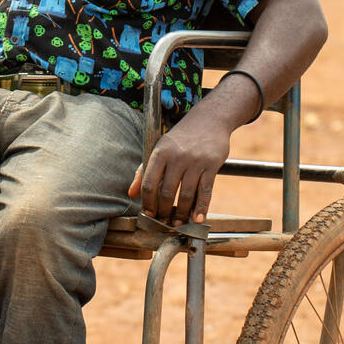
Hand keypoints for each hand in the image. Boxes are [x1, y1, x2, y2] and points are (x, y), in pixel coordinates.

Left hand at [128, 110, 232, 226]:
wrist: (209, 119)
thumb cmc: (181, 138)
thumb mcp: (160, 148)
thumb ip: (144, 171)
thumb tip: (131, 194)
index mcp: (160, 152)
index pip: (149, 183)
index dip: (148, 203)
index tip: (149, 214)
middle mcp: (176, 157)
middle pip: (167, 192)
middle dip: (164, 212)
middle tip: (164, 223)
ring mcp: (195, 161)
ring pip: (186, 195)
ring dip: (182, 214)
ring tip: (179, 223)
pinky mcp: (211, 165)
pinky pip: (205, 191)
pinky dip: (202, 207)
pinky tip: (198, 219)